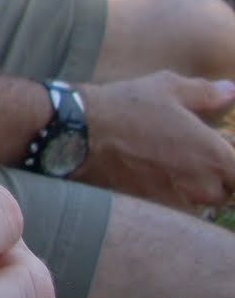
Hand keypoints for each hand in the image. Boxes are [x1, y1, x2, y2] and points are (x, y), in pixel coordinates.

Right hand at [77, 73, 234, 209]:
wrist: (78, 134)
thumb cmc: (125, 107)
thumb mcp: (167, 88)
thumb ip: (206, 93)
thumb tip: (231, 92)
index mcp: (214, 155)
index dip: (233, 164)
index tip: (222, 153)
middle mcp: (202, 185)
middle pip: (226, 191)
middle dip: (215, 175)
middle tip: (191, 154)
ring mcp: (177, 202)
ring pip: (199, 201)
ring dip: (192, 187)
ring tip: (167, 163)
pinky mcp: (153, 210)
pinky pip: (173, 207)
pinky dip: (167, 193)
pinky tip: (148, 172)